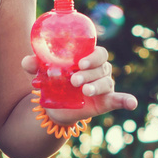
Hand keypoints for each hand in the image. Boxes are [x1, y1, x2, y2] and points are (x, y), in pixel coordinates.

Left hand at [21, 46, 137, 123]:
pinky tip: (131, 103)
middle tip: (75, 80)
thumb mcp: (40, 73)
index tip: (79, 62)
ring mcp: (103, 86)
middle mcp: (98, 70)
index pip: (96, 51)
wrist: (54, 105)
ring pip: (105, 82)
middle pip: (101, 67)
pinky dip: (126, 100)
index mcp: (86, 58)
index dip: (91, 56)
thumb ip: (34, 65)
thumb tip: (27, 61)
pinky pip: (119, 99)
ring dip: (96, 86)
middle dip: (89, 73)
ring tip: (83, 91)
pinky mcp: (106, 102)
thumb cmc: (51, 80)